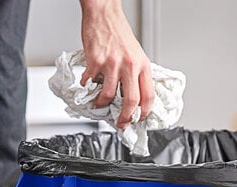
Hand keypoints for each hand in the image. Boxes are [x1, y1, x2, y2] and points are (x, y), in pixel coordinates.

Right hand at [79, 0, 154, 127]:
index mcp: (142, 65)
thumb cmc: (118, 33)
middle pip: (131, 101)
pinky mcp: (96, 62)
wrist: (103, 13)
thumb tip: (134, 97)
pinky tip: (88, 84)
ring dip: (102, 105)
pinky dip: (88, 87)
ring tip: (100, 104)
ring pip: (109, 95)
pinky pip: (91, 82)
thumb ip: (136, 75)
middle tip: (121, 123)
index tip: (138, 118)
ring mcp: (112, 64)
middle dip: (125, 117)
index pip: (148, 95)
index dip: (144, 112)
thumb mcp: (136, 54)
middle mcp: (129, 65)